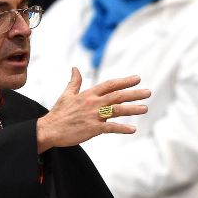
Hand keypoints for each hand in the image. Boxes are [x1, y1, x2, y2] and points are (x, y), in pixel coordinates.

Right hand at [36, 67, 150, 152]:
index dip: (124, 81)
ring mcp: (93, 116)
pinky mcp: (92, 129)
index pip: (110, 85)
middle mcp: (93, 103)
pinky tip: (133, 129)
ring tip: (145, 108)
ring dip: (132, 109)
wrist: (49, 129)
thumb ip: (74, 81)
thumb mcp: (67, 94)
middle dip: (134, 94)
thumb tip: (75, 68)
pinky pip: (110, 128)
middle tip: (148, 92)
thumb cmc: (59, 113)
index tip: (137, 79)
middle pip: (117, 96)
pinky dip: (122, 128)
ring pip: (117, 110)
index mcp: (88, 94)